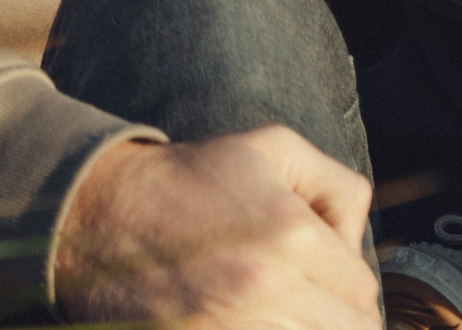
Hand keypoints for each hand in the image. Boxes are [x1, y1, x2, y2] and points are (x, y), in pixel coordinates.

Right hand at [54, 127, 377, 329]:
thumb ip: (338, 186)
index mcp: (290, 237)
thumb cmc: (190, 180)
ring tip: (282, 313)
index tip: (328, 280)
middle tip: (312, 305)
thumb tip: (359, 242)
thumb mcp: (273, 149)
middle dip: (338, 321)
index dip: (351, 287)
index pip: (362, 291)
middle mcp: (266, 291)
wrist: (99, 214)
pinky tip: (257, 321)